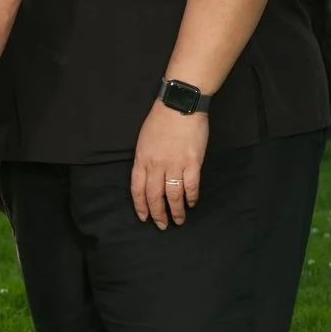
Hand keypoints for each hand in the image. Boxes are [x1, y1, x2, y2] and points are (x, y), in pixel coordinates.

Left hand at [132, 105, 206, 228]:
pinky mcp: (192, 163)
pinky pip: (191, 186)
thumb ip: (145, 160)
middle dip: (157, 213)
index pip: (137, 188)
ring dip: (176, 211)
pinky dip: (191, 197)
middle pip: (154, 195)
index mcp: (142, 159)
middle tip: (161, 225)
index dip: (141, 205)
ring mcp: (175, 164)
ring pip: (173, 195)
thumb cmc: (160, 121)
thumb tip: (148, 177)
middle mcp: (156, 165)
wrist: (179, 106)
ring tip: (179, 220)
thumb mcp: (143, 140)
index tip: (144, 217)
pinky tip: (191, 203)